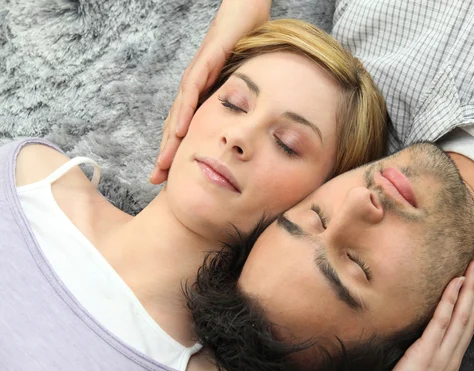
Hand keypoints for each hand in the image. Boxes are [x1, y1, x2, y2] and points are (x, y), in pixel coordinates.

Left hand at [150, 0, 271, 183]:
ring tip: (163, 163)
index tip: (167, 179)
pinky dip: (184, 111)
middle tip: (155, 179)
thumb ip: (238, 110)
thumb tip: (243, 136)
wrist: (247, 14)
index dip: (175, 155)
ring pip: (178, 112)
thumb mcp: (241, 88)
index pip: (183, 130)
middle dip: (165, 154)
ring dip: (169, 139)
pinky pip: (192, 89)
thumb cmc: (245, 48)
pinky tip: (180, 130)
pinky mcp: (206, 61)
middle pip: (174, 126)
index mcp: (200, 97)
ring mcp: (197, 74)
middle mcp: (193, 88)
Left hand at [372, 258, 473, 370]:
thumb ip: (430, 352)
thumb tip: (429, 334)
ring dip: (472, 288)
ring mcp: (441, 356)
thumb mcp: (424, 370)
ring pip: (464, 316)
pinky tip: (455, 282)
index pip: (471, 324)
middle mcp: (452, 356)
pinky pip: (441, 323)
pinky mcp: (425, 355)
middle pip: (472, 316)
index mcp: (451, 359)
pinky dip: (450, 300)